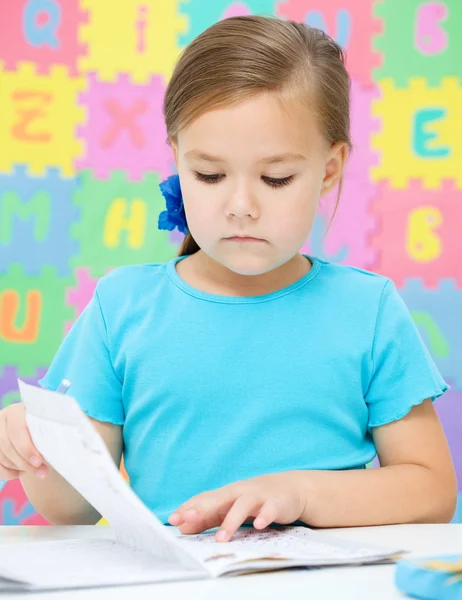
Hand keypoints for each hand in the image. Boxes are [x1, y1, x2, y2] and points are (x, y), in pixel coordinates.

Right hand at [0, 404, 48, 480]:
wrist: (40, 436)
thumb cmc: (49, 429)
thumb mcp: (52, 427)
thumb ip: (53, 431)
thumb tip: (63, 443)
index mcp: (18, 410)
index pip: (17, 429)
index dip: (26, 448)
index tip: (39, 461)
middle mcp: (2, 419)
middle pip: (7, 445)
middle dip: (25, 462)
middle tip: (42, 471)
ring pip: (1, 456)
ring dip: (19, 468)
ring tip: (37, 470)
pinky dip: (9, 473)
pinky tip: (22, 471)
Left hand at [168, 471, 305, 541]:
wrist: (292, 488)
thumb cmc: (255, 499)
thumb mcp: (230, 507)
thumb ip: (208, 517)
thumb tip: (182, 527)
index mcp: (227, 494)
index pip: (205, 499)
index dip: (189, 508)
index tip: (172, 519)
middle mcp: (240, 492)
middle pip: (219, 498)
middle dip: (202, 509)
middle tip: (186, 521)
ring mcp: (258, 496)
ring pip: (242, 506)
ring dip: (231, 521)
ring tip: (220, 539)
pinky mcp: (277, 502)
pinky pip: (270, 509)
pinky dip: (264, 516)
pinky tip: (259, 525)